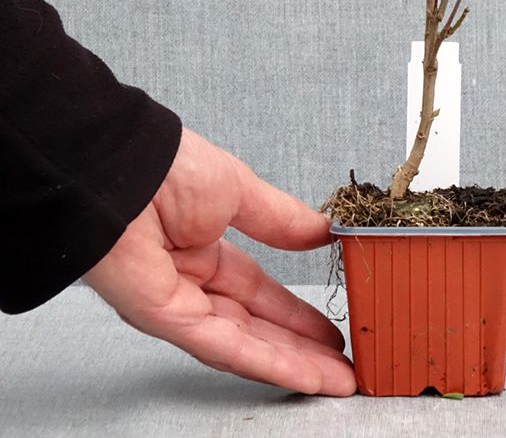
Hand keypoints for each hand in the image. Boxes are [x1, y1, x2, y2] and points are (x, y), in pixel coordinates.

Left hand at [85, 126, 355, 395]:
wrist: (123, 169)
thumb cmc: (168, 167)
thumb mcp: (241, 190)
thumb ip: (282, 220)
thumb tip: (323, 231)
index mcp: (204, 247)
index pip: (258, 291)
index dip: (296, 311)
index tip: (330, 325)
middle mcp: (190, 282)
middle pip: (256, 324)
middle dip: (301, 345)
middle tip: (342, 362)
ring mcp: (177, 304)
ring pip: (245, 343)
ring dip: (293, 362)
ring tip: (335, 378)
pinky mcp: (165, 319)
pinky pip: (224, 345)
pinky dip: (267, 361)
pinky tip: (302, 372)